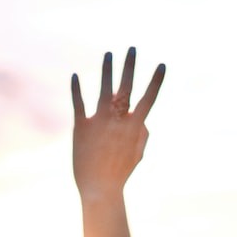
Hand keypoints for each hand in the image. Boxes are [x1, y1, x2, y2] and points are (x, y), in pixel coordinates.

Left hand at [71, 48, 163, 201]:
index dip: (156, 81)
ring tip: (109, 54)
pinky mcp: (81, 126)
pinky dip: (76, 89)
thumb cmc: (120, 173)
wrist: (99, 189)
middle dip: (130, 66)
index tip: (162, 64)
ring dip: (107, 70)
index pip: (148, 99)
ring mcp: (99, 121)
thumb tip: (143, 120)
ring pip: (104, 89)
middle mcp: (118, 120)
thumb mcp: (138, 154)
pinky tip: (74, 75)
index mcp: (135, 127)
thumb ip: (143, 134)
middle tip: (132, 48)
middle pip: (126, 87)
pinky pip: (78, 103)